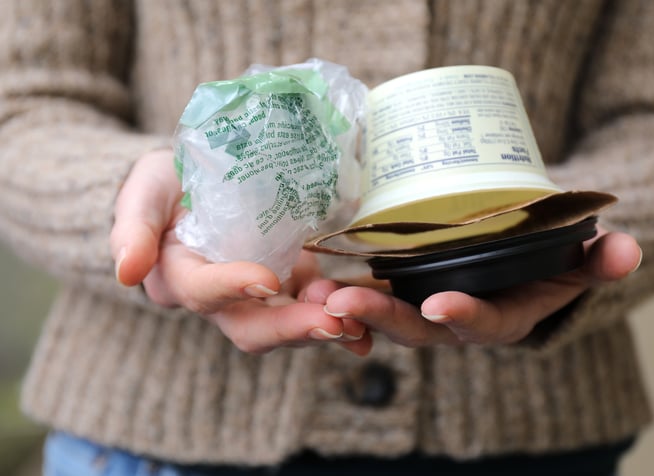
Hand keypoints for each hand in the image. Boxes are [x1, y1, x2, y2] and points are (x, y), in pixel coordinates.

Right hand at [110, 148, 370, 354]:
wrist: (203, 182)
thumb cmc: (169, 182)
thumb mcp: (145, 189)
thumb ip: (134, 225)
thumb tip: (127, 271)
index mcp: (181, 276)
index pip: (202, 291)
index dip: (231, 288)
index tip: (266, 279)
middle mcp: (222, 298)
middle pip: (251, 326)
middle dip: (291, 328)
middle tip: (333, 323)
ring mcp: (260, 295)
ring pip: (288, 323)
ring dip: (324, 325)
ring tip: (359, 320)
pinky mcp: (290, 284)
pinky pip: (313, 308)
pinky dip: (341, 317)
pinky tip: (369, 322)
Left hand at [304, 228, 641, 346]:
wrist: (514, 261)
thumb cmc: (547, 263)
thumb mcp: (578, 262)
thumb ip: (599, 260)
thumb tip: (626, 249)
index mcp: (496, 319)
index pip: (479, 326)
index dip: (463, 317)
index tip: (440, 306)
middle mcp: (451, 319)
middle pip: (413, 326)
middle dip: (381, 316)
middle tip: (343, 303)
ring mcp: (421, 303)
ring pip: (382, 310)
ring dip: (349, 304)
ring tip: (317, 292)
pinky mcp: (398, 283)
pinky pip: (367, 288)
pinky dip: (342, 283)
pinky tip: (311, 268)